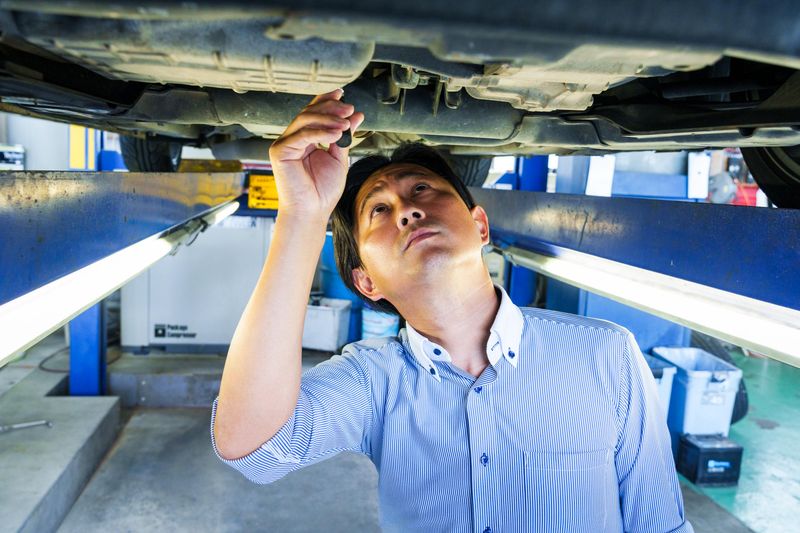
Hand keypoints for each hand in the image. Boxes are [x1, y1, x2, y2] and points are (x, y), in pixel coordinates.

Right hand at [268, 89, 364, 220]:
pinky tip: (336, 133)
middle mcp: (292, 139)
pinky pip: (301, 135)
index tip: (342, 94)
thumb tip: (356, 115)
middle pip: (308, 113)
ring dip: (327, 118)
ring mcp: (283, 145)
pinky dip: (320, 132)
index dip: (326, 101)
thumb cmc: (322, 191)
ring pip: (304, 121)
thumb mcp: (338, 158)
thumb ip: (344, 137)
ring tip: (345, 123)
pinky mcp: (279, 152)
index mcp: (304, 140)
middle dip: (330, 108)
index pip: (313, 113)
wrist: (312, 211)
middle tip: (348, 108)